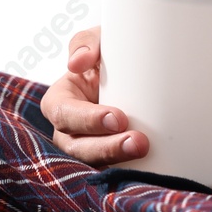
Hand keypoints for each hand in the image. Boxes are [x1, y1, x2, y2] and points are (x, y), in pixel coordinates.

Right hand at [39, 26, 149, 165]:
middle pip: (77, 147)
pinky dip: (129, 172)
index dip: (87, 120)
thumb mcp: (99, 39)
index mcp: (61, 99)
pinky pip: (113, 171)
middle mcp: (69, 128)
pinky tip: (150, 168)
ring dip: (118, 161)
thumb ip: (86, 42)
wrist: (139, 69)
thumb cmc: (112, 55)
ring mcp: (88, 147)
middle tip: (138, 142)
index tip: (118, 118)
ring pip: (94, 164)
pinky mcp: (110, 159)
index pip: (64, 114)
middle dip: (106, 148)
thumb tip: (77, 62)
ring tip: (144, 150)